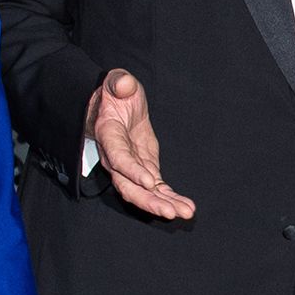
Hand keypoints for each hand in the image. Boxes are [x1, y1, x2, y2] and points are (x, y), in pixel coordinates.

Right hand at [88, 69, 194, 219]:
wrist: (115, 106)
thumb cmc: (116, 94)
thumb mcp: (117, 82)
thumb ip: (119, 83)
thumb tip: (124, 85)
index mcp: (109, 135)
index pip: (118, 158)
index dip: (131, 170)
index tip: (148, 181)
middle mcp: (116, 158)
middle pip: (128, 186)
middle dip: (149, 201)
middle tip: (170, 211)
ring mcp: (131, 167)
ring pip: (143, 192)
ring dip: (163, 204)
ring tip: (185, 212)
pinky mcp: (145, 169)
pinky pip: (156, 188)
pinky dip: (170, 198)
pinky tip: (185, 207)